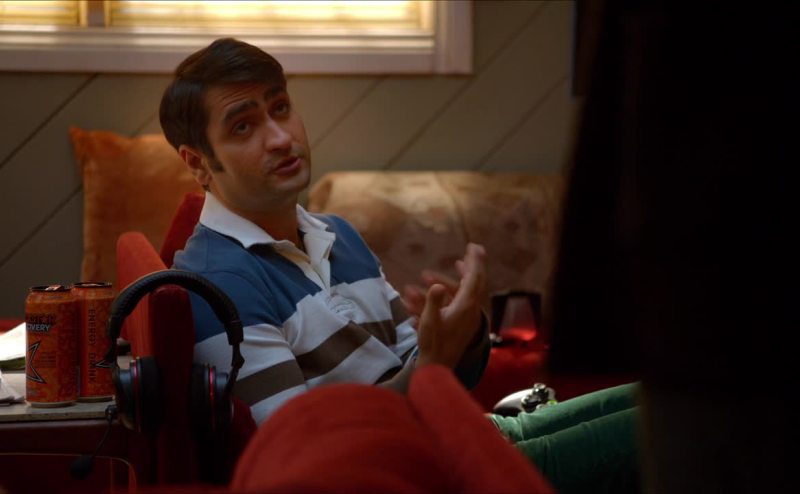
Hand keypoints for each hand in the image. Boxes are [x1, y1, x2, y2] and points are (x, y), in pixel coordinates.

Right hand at [414, 243, 486, 368]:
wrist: (438, 367)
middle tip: (470, 252)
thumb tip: (437, 286)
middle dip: (472, 266)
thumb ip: (432, 301)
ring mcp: (468, 318)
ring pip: (466, 292)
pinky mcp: (462, 324)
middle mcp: (471, 310)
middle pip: (476, 283)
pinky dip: (452, 293)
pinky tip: (441, 292)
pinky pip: (460, 303)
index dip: (474, 261)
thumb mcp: (429, 321)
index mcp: (466, 306)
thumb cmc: (433, 343)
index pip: (474, 278)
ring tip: (450, 267)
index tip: (474, 246)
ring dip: (456, 279)